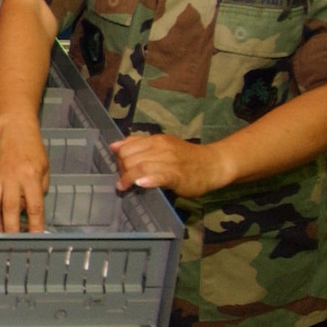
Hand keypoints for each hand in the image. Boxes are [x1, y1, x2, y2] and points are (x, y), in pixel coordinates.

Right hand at [0, 120, 49, 231]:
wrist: (14, 130)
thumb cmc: (32, 150)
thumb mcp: (44, 169)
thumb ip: (39, 191)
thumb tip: (29, 212)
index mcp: (30, 175)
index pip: (35, 206)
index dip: (35, 225)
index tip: (36, 238)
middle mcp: (12, 176)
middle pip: (10, 209)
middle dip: (11, 229)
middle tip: (12, 242)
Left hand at [111, 133, 234, 199]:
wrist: (213, 164)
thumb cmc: (186, 157)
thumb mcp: (162, 145)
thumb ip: (139, 144)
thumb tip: (114, 145)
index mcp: (156, 140)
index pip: (127, 146)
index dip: (119, 159)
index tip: (120, 169)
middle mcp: (161, 147)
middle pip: (130, 158)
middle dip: (122, 170)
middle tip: (124, 180)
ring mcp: (169, 161)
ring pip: (140, 166)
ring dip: (128, 178)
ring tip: (124, 186)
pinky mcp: (177, 175)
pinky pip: (159, 176)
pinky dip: (147, 179)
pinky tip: (141, 184)